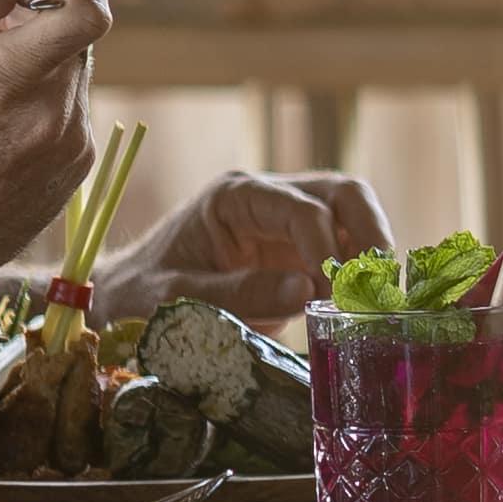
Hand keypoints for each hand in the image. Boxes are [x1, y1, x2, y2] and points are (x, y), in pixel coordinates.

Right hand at [0, 0, 109, 296]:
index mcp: (11, 81)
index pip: (89, 12)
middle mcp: (56, 113)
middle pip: (74, 35)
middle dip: (36, 20)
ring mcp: (73, 144)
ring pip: (72, 71)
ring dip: (38, 63)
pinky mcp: (77, 167)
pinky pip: (70, 109)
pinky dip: (42, 100)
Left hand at [90, 168, 387, 326]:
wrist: (121, 301)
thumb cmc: (138, 295)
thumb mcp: (177, 298)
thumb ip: (239, 293)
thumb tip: (311, 292)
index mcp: (235, 197)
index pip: (302, 208)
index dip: (325, 249)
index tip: (333, 296)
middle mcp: (268, 199)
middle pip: (343, 195)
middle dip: (370, 236)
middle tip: (381, 288)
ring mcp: (286, 223)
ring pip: (353, 218)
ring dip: (372, 254)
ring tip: (380, 301)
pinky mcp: (297, 253)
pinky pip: (344, 251)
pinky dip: (361, 274)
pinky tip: (366, 307)